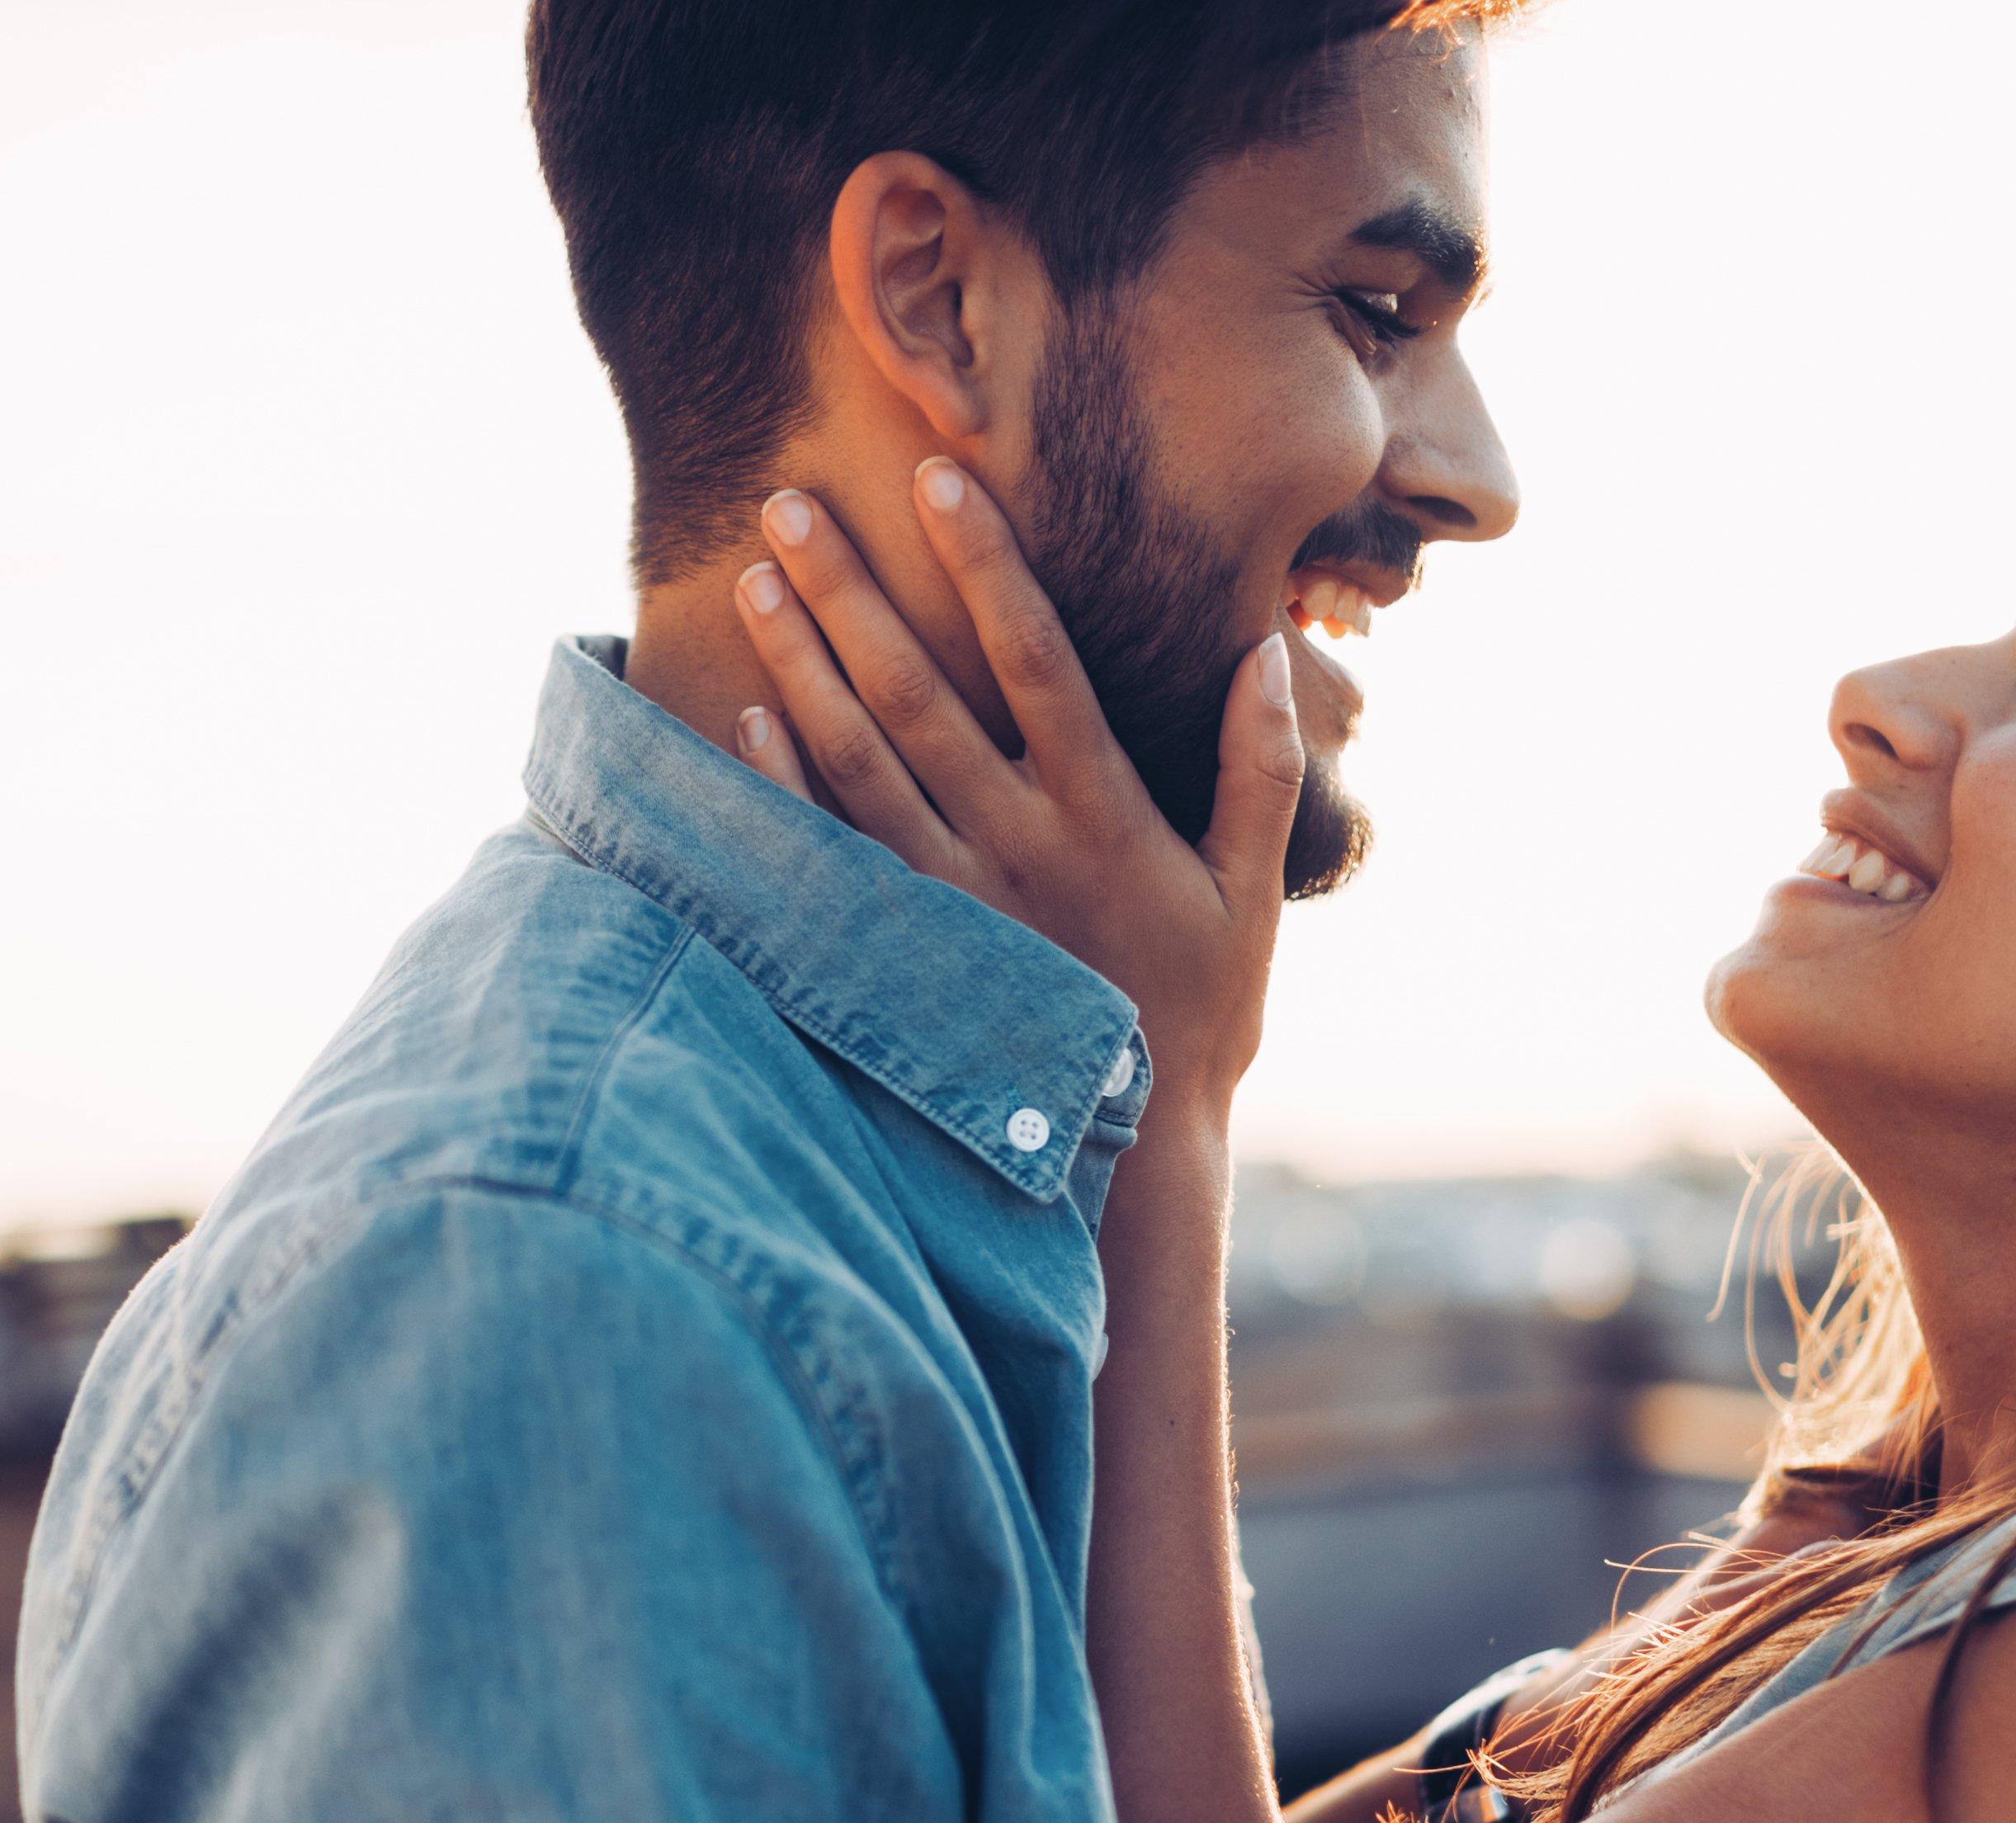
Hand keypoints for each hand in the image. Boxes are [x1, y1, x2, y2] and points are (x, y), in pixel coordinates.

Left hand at [730, 463, 1300, 1124]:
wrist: (1134, 1151)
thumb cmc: (1202, 1008)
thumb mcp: (1253, 891)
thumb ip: (1262, 770)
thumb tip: (1267, 653)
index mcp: (1106, 816)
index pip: (1039, 662)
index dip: (988, 568)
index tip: (940, 479)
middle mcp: (1019, 848)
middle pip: (920, 697)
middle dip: (854, 593)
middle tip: (792, 504)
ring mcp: (953, 903)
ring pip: (861, 765)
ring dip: (804, 668)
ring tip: (756, 581)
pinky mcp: (907, 952)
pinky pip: (832, 855)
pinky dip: (787, 787)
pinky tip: (748, 715)